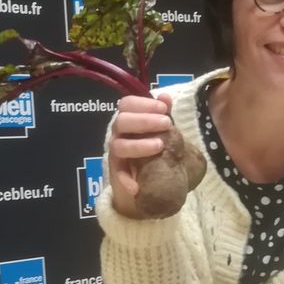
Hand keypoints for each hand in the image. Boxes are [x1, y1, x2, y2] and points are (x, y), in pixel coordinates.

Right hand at [107, 93, 173, 218]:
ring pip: (119, 145)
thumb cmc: (153, 149)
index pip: (127, 104)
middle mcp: (119, 133)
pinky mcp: (117, 172)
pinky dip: (126, 180)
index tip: (164, 107)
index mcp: (129, 119)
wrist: (145, 180)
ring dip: (139, 145)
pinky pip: (118, 174)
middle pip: (122, 121)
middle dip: (144, 120)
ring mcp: (116, 153)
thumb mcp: (160, 131)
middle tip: (167, 123)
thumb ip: (161, 115)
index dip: (144, 103)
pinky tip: (137, 187)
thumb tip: (165, 96)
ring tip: (160, 146)